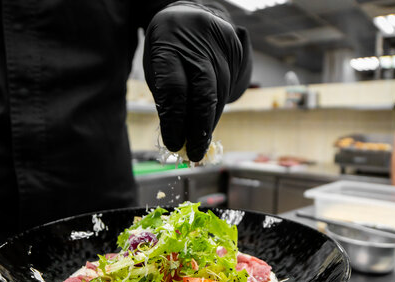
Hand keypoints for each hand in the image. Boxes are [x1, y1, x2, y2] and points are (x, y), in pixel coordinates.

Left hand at [143, 1, 251, 161]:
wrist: (189, 15)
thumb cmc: (167, 49)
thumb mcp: (157, 67)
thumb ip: (167, 99)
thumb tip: (180, 138)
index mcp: (169, 44)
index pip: (174, 90)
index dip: (175, 121)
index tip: (174, 144)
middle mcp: (198, 42)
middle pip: (204, 94)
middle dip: (199, 128)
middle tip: (195, 153)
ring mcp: (222, 44)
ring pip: (220, 93)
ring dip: (210, 121)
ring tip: (201, 141)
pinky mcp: (237, 48)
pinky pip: (231, 86)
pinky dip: (219, 107)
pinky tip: (210, 118)